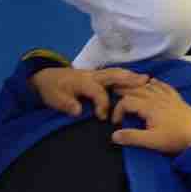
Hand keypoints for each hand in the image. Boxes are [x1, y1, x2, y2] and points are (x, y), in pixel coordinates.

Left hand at [31, 66, 149, 119]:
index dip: (103, 105)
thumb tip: (78, 111)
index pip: (98, 92)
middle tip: (145, 82)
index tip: (103, 118)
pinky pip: (112, 74)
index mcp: (82, 81)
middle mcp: (91, 75)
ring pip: (114, 73)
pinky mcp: (95, 75)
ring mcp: (94, 74)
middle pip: (112, 75)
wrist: (45, 78)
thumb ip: (66, 104)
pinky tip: (133, 80)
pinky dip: (124, 75)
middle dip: (128, 79)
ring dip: (129, 76)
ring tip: (145, 80)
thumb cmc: (51, 89)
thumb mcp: (54, 98)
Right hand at [111, 78, 190, 154]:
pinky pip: (164, 86)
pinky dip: (156, 83)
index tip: (116, 122)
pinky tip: (153, 81)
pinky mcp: (177, 98)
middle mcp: (157, 97)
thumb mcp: (151, 141)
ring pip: (149, 86)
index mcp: (149, 106)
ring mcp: (168, 96)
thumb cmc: (175, 138)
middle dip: (123, 91)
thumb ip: (132, 137)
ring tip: (128, 87)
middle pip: (136, 90)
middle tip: (113, 93)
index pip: (127, 102)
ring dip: (137, 85)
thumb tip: (114, 135)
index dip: (118, 110)